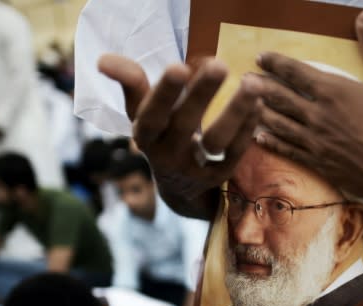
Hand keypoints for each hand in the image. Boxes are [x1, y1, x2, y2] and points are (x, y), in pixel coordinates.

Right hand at [97, 55, 262, 217]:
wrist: (178, 187)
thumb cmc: (160, 133)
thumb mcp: (142, 112)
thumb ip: (131, 83)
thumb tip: (104, 60)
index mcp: (145, 135)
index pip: (150, 115)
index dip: (163, 94)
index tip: (178, 67)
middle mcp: (166, 154)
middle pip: (184, 124)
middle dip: (201, 94)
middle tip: (219, 64)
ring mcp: (194, 169)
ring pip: (216, 141)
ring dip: (235, 111)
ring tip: (252, 83)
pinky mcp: (218, 177)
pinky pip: (235, 154)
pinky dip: (247, 128)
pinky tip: (258, 104)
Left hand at [253, 9, 362, 208]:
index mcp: (335, 91)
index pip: (297, 72)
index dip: (277, 63)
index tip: (261, 57)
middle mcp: (319, 116)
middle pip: (281, 98)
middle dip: (260, 87)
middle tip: (243, 80)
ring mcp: (317, 142)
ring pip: (280, 124)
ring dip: (260, 113)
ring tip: (242, 105)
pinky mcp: (320, 165)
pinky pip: (289, 151)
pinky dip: (271, 143)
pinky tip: (259, 138)